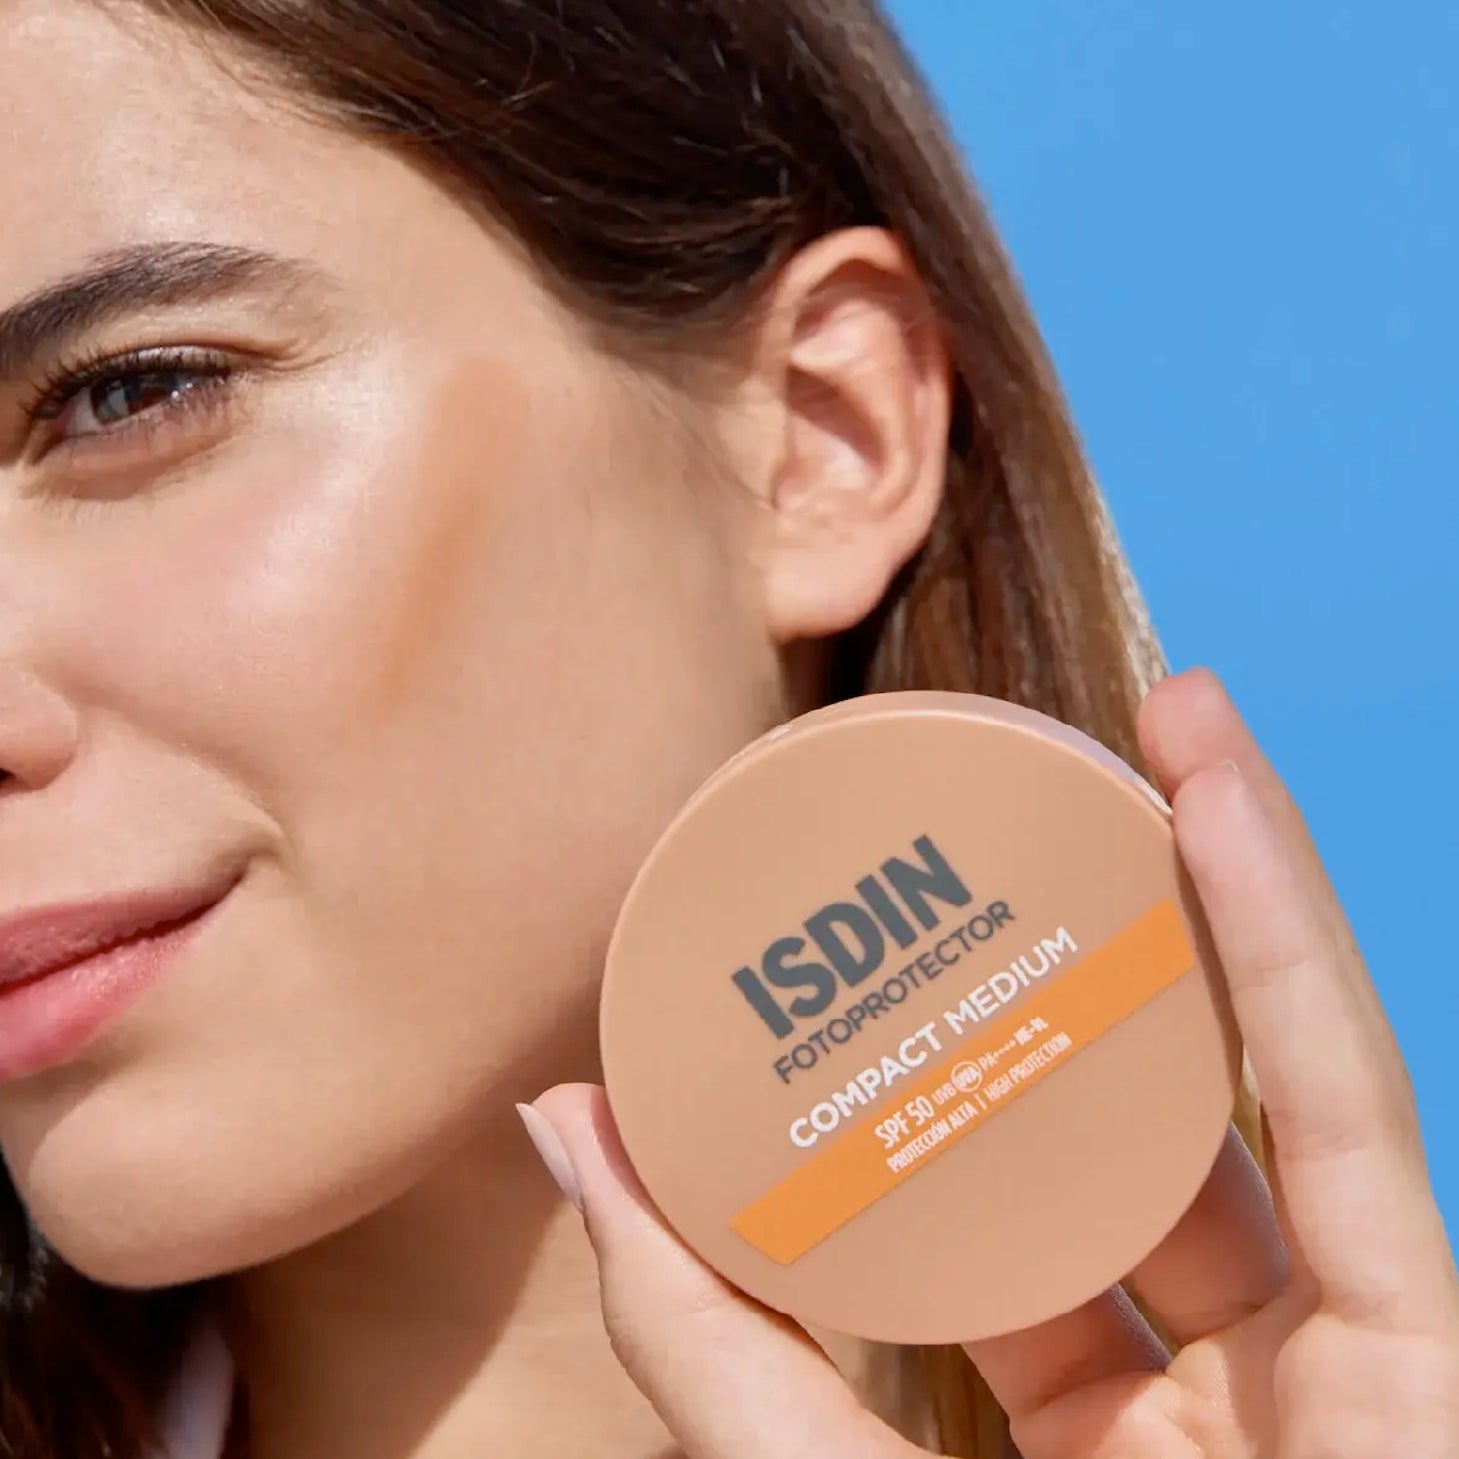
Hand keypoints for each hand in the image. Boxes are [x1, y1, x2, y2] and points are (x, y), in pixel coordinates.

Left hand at [523, 668, 1458, 1457]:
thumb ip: (693, 1325)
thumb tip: (556, 1118)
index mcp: (1066, 1431)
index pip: (997, 1201)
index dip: (940, 1053)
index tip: (868, 896)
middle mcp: (1205, 1386)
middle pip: (1146, 1119)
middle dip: (1100, 941)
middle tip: (1009, 781)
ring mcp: (1328, 1372)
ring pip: (1263, 1086)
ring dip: (1219, 892)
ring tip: (1142, 723)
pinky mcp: (1427, 1361)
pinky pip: (1359, 1116)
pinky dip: (1293, 946)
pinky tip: (1217, 793)